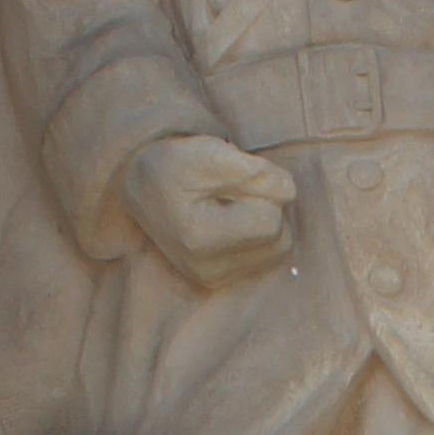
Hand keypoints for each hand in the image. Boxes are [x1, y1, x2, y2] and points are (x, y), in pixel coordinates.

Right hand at [125, 130, 295, 286]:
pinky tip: (231, 222)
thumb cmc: (177, 166)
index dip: (264, 191)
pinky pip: (266, 258)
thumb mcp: (210, 153)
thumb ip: (254, 171)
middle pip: (280, 239)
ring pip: (278, 250)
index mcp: (199, 237)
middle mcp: (207, 268)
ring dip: (266, 221)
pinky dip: (258, 236)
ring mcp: (213, 279)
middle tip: (235, 191)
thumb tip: (289, 192)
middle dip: (268, 208)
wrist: (143, 188)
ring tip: (233, 205)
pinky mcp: (219, 281)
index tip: (237, 178)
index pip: (271, 222)